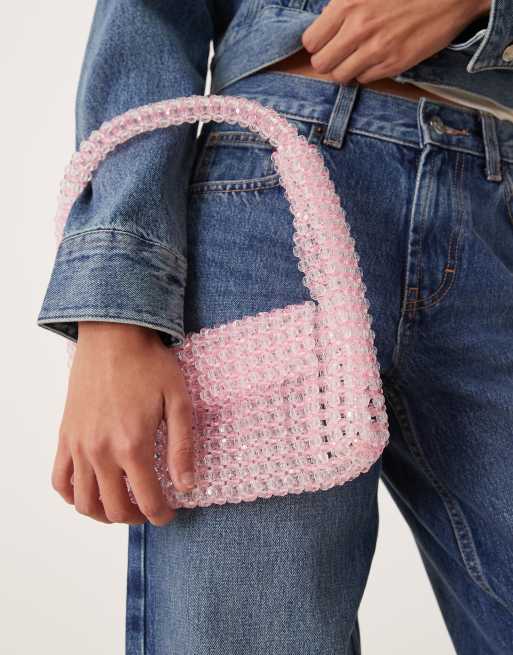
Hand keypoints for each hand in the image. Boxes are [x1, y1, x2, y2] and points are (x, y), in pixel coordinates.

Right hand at [51, 321, 194, 525]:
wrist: (114, 336)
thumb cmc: (150, 364)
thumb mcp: (179, 401)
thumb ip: (182, 447)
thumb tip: (187, 486)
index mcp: (133, 444)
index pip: (147, 499)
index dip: (161, 514)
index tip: (169, 514)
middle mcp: (101, 451)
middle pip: (114, 508)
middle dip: (135, 517)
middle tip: (148, 509)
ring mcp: (79, 445)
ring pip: (83, 502)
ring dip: (103, 514)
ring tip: (122, 506)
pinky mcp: (65, 436)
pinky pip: (59, 480)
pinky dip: (72, 496)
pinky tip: (90, 491)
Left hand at [301, 0, 490, 84]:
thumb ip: (343, 6)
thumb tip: (325, 25)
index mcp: (347, 4)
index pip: (311, 42)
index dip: (318, 44)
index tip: (327, 41)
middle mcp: (358, 28)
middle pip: (321, 64)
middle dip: (328, 60)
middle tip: (340, 53)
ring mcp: (376, 49)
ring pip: (341, 76)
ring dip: (346, 69)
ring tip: (358, 57)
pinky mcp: (393, 64)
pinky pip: (365, 80)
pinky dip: (367, 72)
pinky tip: (377, 58)